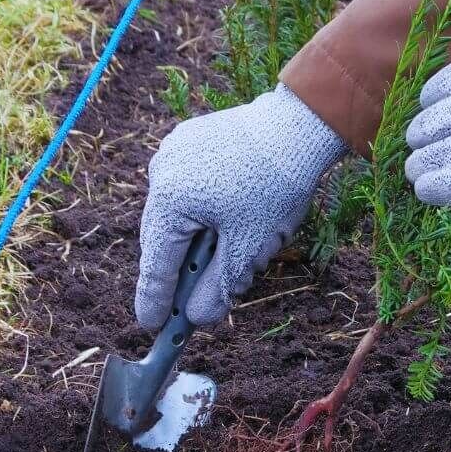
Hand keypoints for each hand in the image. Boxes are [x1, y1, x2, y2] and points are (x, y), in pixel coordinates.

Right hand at [135, 84, 345, 328]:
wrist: (300, 126)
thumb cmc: (275, 188)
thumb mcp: (248, 249)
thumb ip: (217, 288)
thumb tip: (197, 317)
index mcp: (168, 203)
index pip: (157, 264)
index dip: (155, 300)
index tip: (151, 325)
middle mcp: (160, 174)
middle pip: (163, 237)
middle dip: (178, 269)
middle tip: (187, 301)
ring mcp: (172, 152)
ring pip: (174, 211)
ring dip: (192, 236)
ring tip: (218, 253)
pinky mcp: (189, 138)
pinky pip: (186, 184)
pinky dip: (199, 205)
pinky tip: (225, 213)